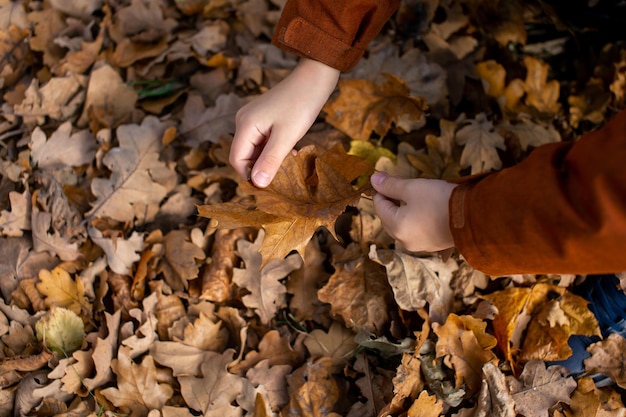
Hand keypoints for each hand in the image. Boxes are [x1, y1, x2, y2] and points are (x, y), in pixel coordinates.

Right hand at [230, 58, 339, 186]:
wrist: (314, 78)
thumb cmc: (301, 104)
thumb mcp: (287, 137)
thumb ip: (270, 161)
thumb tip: (257, 183)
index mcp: (245, 125)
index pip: (237, 159)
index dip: (250, 175)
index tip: (271, 184)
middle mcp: (244, 121)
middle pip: (245, 155)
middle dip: (262, 168)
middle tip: (284, 174)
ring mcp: (254, 119)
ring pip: (256, 149)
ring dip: (270, 160)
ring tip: (290, 162)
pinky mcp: (264, 119)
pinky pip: (263, 141)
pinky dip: (274, 150)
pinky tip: (290, 153)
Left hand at [370, 172, 457, 251]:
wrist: (475, 217)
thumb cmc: (439, 200)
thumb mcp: (413, 187)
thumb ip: (390, 185)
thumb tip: (372, 179)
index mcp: (396, 227)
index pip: (378, 205)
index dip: (381, 189)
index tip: (389, 177)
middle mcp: (403, 240)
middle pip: (388, 217)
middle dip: (392, 200)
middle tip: (404, 184)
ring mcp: (418, 245)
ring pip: (402, 224)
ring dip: (404, 209)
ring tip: (416, 194)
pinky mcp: (432, 245)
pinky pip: (416, 230)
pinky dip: (416, 218)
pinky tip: (427, 207)